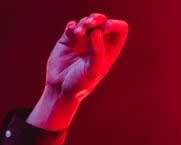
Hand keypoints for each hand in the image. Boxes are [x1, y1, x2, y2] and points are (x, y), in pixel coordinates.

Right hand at [29, 13, 128, 129]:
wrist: (60, 89)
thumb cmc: (80, 85)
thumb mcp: (92, 71)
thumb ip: (97, 52)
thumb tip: (97, 31)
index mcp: (109, 51)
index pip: (120, 30)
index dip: (114, 25)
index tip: (104, 31)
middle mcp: (98, 43)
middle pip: (103, 21)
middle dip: (98, 19)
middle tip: (91, 24)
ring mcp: (83, 40)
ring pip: (88, 21)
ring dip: (84, 23)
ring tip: (78, 33)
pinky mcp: (69, 39)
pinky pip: (73, 26)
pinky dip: (72, 26)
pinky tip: (71, 32)